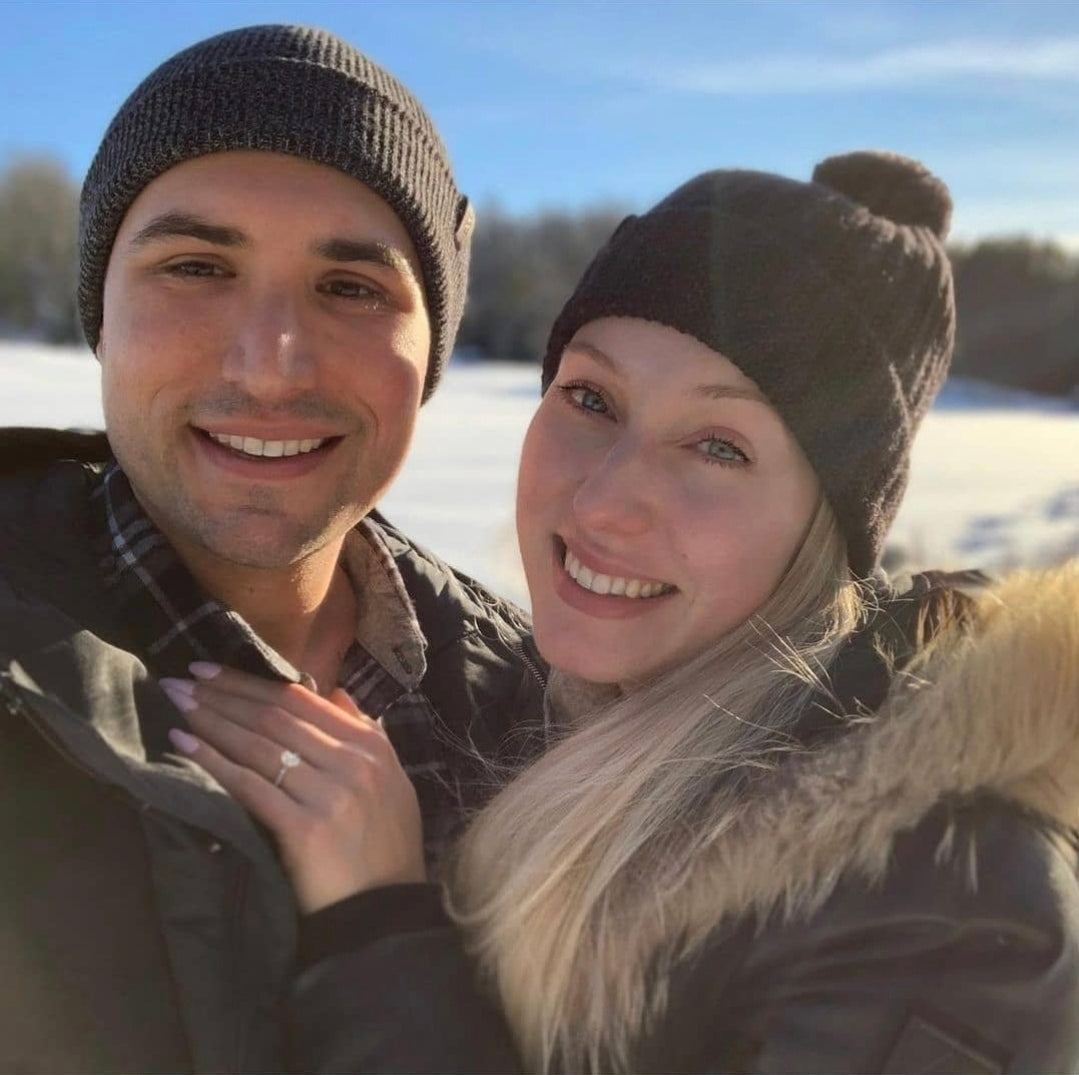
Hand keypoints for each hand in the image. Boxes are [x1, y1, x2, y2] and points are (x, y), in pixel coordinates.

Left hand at [162, 663, 425, 913]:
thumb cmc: (384, 848)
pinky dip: (215, 763)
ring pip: (260, 746)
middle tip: (180, 682)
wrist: (384, 914)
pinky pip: (252, 786)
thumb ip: (363, 733)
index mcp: (372, 745)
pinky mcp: (306, 827)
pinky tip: (186, 747)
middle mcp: (354, 761)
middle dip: (224, 696)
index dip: (251, 682)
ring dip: (213, 722)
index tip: (210, 670)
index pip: (301, 700)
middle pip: (276, 717)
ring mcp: (331, 793)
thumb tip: (332, 693)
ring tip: (178, 707)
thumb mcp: (389, 781)